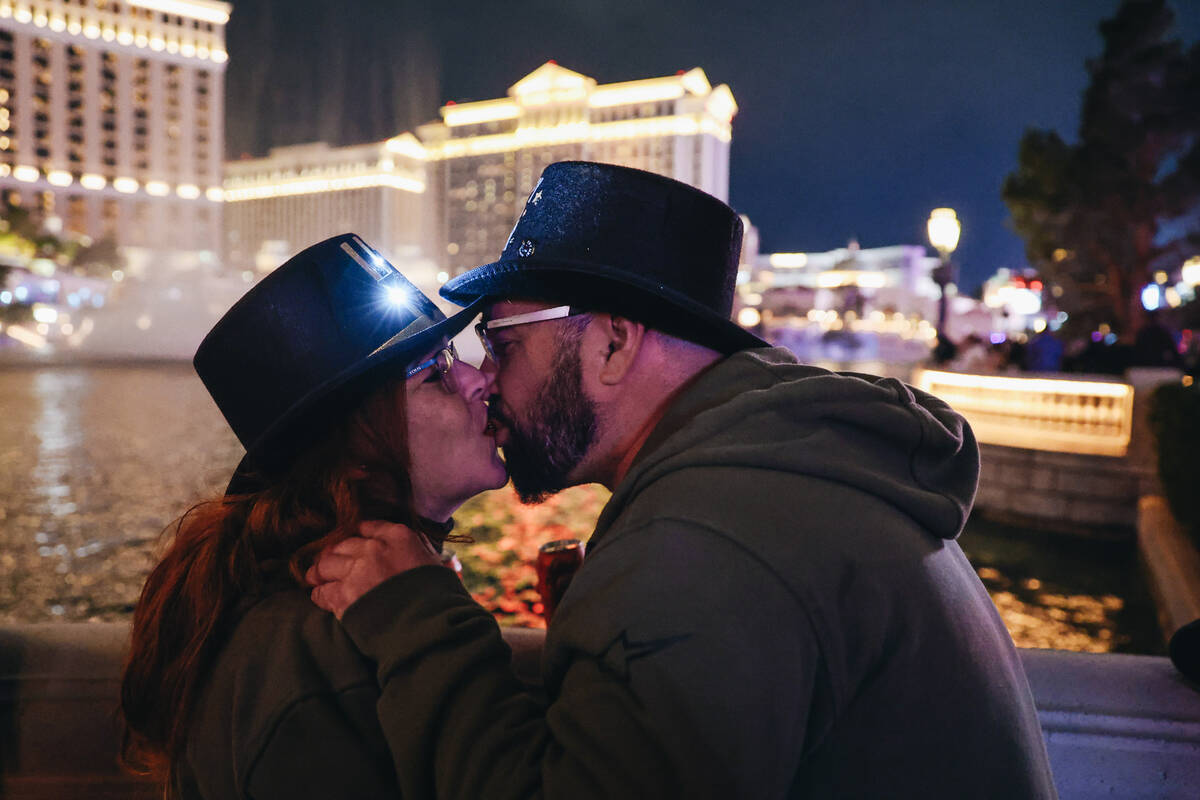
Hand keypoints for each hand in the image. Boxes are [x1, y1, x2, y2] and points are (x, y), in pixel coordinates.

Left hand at [307, 520, 443, 618]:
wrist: (430, 628)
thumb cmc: (439, 598)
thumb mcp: (435, 563)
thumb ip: (419, 551)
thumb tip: (418, 550)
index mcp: (399, 537)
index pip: (367, 526)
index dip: (357, 536)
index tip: (352, 544)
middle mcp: (374, 549)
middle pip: (342, 545)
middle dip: (334, 554)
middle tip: (329, 562)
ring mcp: (356, 572)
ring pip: (325, 565)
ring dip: (320, 572)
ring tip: (317, 578)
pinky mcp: (343, 597)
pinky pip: (321, 592)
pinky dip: (320, 594)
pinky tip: (321, 597)